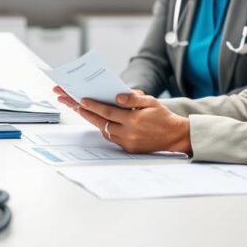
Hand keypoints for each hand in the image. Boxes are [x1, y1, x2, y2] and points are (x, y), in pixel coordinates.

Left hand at [53, 87, 190, 154]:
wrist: (175, 137)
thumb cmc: (163, 117)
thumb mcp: (151, 102)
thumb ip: (134, 98)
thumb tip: (118, 97)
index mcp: (134, 120)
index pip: (108, 111)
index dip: (93, 106)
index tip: (81, 100)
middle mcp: (128, 133)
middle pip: (101, 122)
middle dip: (84, 112)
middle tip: (71, 103)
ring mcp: (127, 142)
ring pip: (104, 130)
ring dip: (92, 120)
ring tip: (80, 110)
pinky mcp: (128, 149)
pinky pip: (111, 138)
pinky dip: (104, 128)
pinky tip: (97, 120)